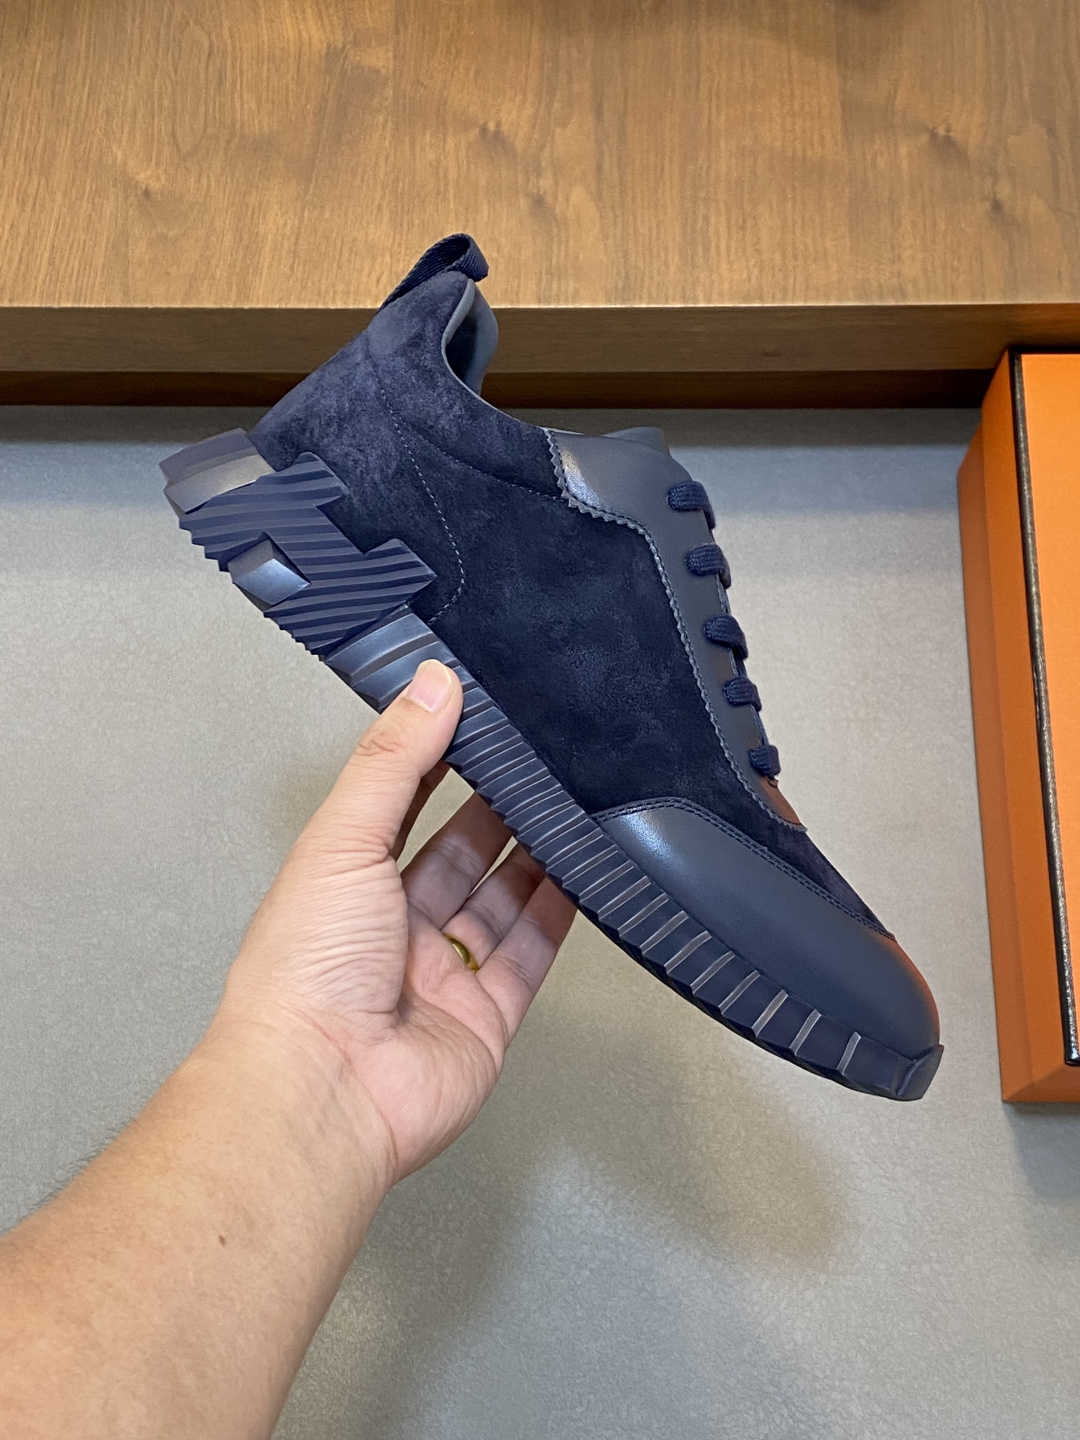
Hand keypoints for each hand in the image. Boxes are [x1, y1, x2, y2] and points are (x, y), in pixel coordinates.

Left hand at [214, 659, 575, 1188]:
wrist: (325, 1090)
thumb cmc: (305, 970)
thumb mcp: (344, 839)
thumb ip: (394, 761)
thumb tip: (430, 684)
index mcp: (344, 883)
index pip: (399, 807)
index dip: (437, 764)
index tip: (481, 720)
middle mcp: (391, 928)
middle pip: (457, 855)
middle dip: (498, 809)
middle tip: (542, 762)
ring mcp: (440, 975)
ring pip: (499, 902)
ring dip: (536, 856)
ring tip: (573, 804)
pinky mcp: (485, 1017)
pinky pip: (530, 956)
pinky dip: (558, 915)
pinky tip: (582, 874)